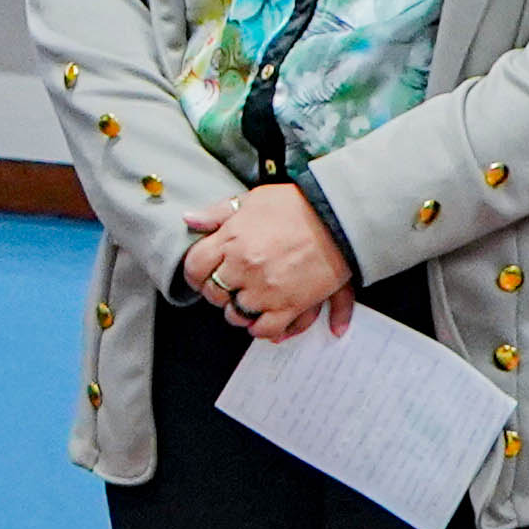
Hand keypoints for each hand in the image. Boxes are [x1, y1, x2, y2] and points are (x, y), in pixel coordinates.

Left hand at [176, 188, 353, 340]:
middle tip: (229, 285)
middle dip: (218, 291)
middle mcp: (245, 267)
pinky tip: (263, 317)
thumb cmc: (298, 205)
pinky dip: (261, 328)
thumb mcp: (253, 199)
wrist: (339, 218)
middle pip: (214, 293)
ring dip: (238, 309)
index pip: (194, 266)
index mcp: (232, 240)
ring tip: (248, 300)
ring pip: (236, 314)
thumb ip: (218, 212)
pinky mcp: (291, 305)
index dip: (196, 273)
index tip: (203, 274)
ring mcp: (266, 289)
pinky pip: (265, 329)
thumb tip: (190, 220)